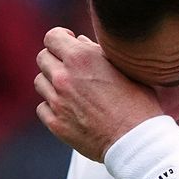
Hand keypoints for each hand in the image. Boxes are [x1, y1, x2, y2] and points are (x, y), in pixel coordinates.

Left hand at [34, 28, 162, 161]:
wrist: (136, 141)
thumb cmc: (138, 104)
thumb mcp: (124, 69)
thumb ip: (98, 52)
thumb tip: (80, 42)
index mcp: (81, 58)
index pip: (52, 37)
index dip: (60, 38)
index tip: (68, 43)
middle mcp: (64, 77)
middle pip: (43, 58)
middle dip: (55, 59)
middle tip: (69, 68)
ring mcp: (57, 102)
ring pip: (40, 82)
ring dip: (51, 82)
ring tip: (69, 90)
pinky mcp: (56, 124)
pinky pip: (42, 108)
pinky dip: (51, 106)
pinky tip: (67, 109)